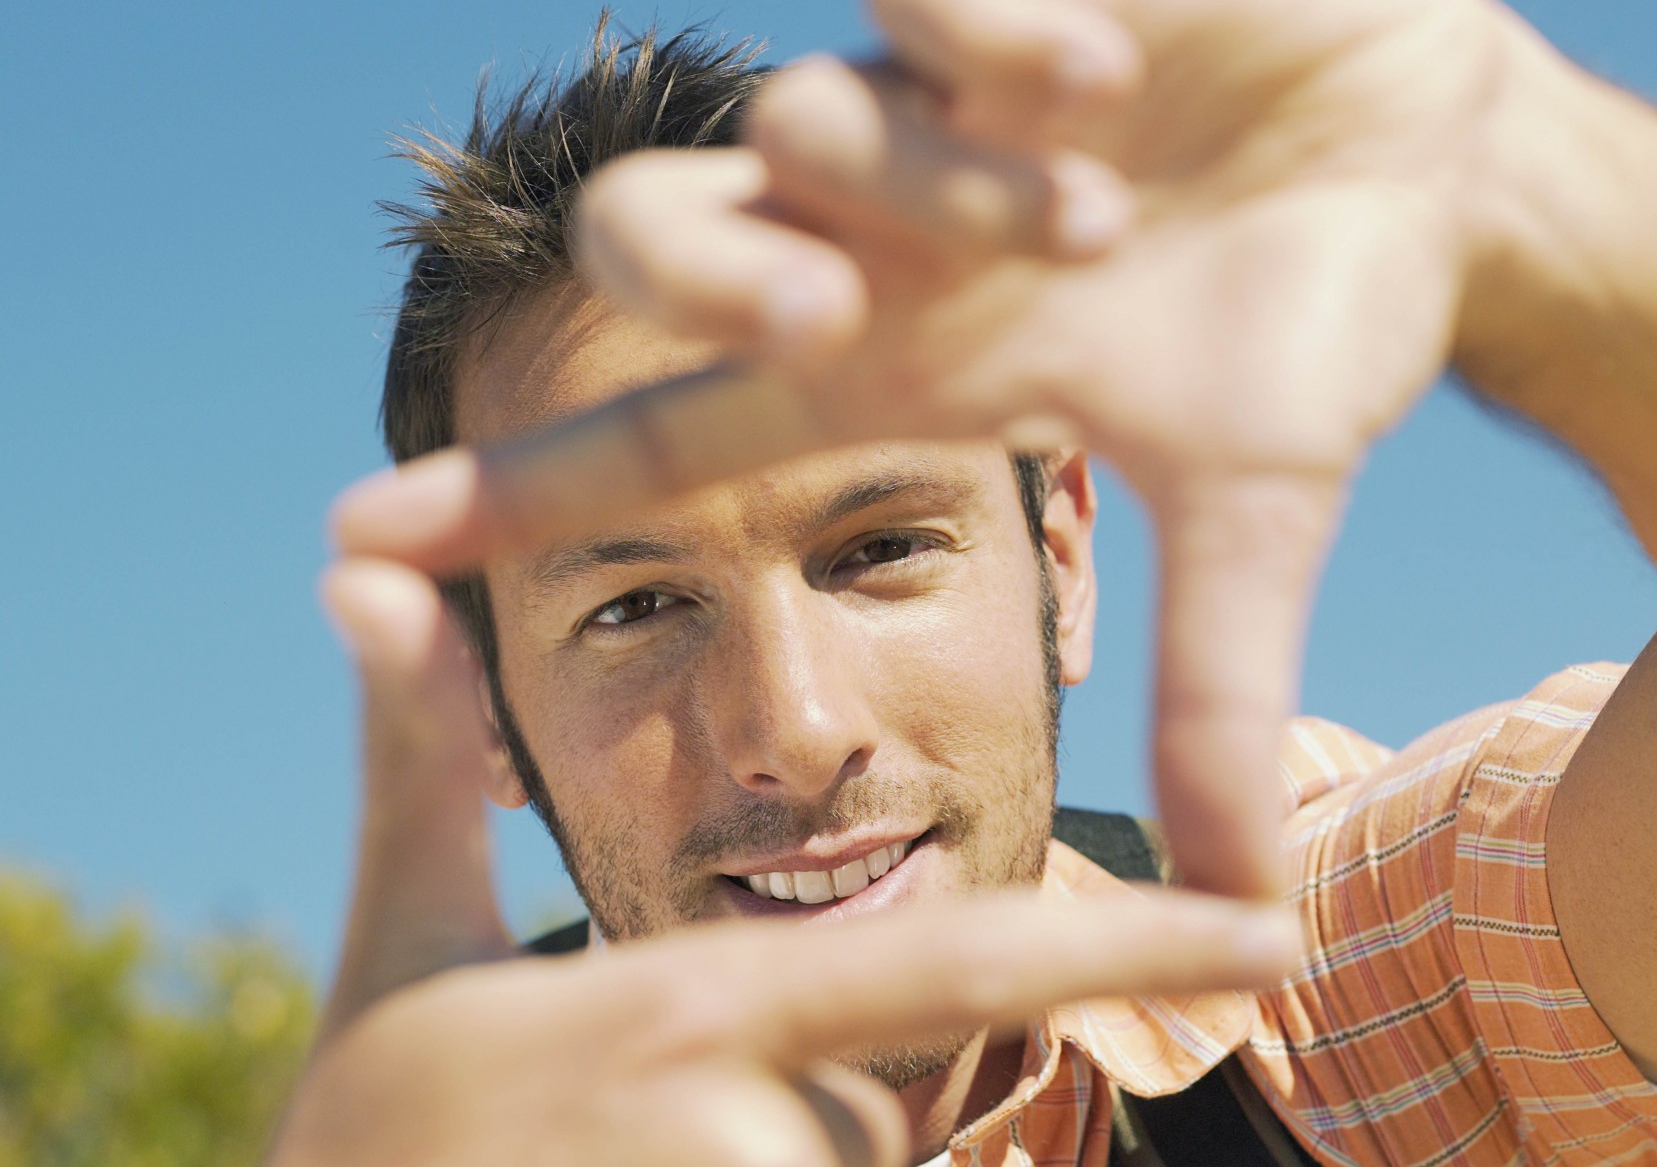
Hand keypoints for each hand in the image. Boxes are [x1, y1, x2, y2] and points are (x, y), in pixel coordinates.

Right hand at [275, 557, 1301, 1165]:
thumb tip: (358, 567)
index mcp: (682, 1014)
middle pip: (883, 1117)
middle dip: (808, 1127)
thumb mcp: (401, 944)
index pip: (950, 966)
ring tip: (616, 1166)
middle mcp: (734, 1133)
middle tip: (642, 1134)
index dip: (1130, 943)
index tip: (1280, 926)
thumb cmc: (359, 1144)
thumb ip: (414, 754)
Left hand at [333, 0, 1537, 896]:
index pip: (670, 431)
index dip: (519, 484)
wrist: (1427, 168)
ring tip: (1096, 216)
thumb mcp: (1257, 508)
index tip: (362, 536)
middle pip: (657, 241)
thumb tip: (1241, 906)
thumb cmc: (1318, 331)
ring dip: (935, 191)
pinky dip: (996, 48)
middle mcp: (885, 236)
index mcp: (911, 366)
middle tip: (840, 322)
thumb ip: (1217, 683)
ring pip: (799, 120)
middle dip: (709, 284)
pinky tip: (1107, 85)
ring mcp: (936, 107)